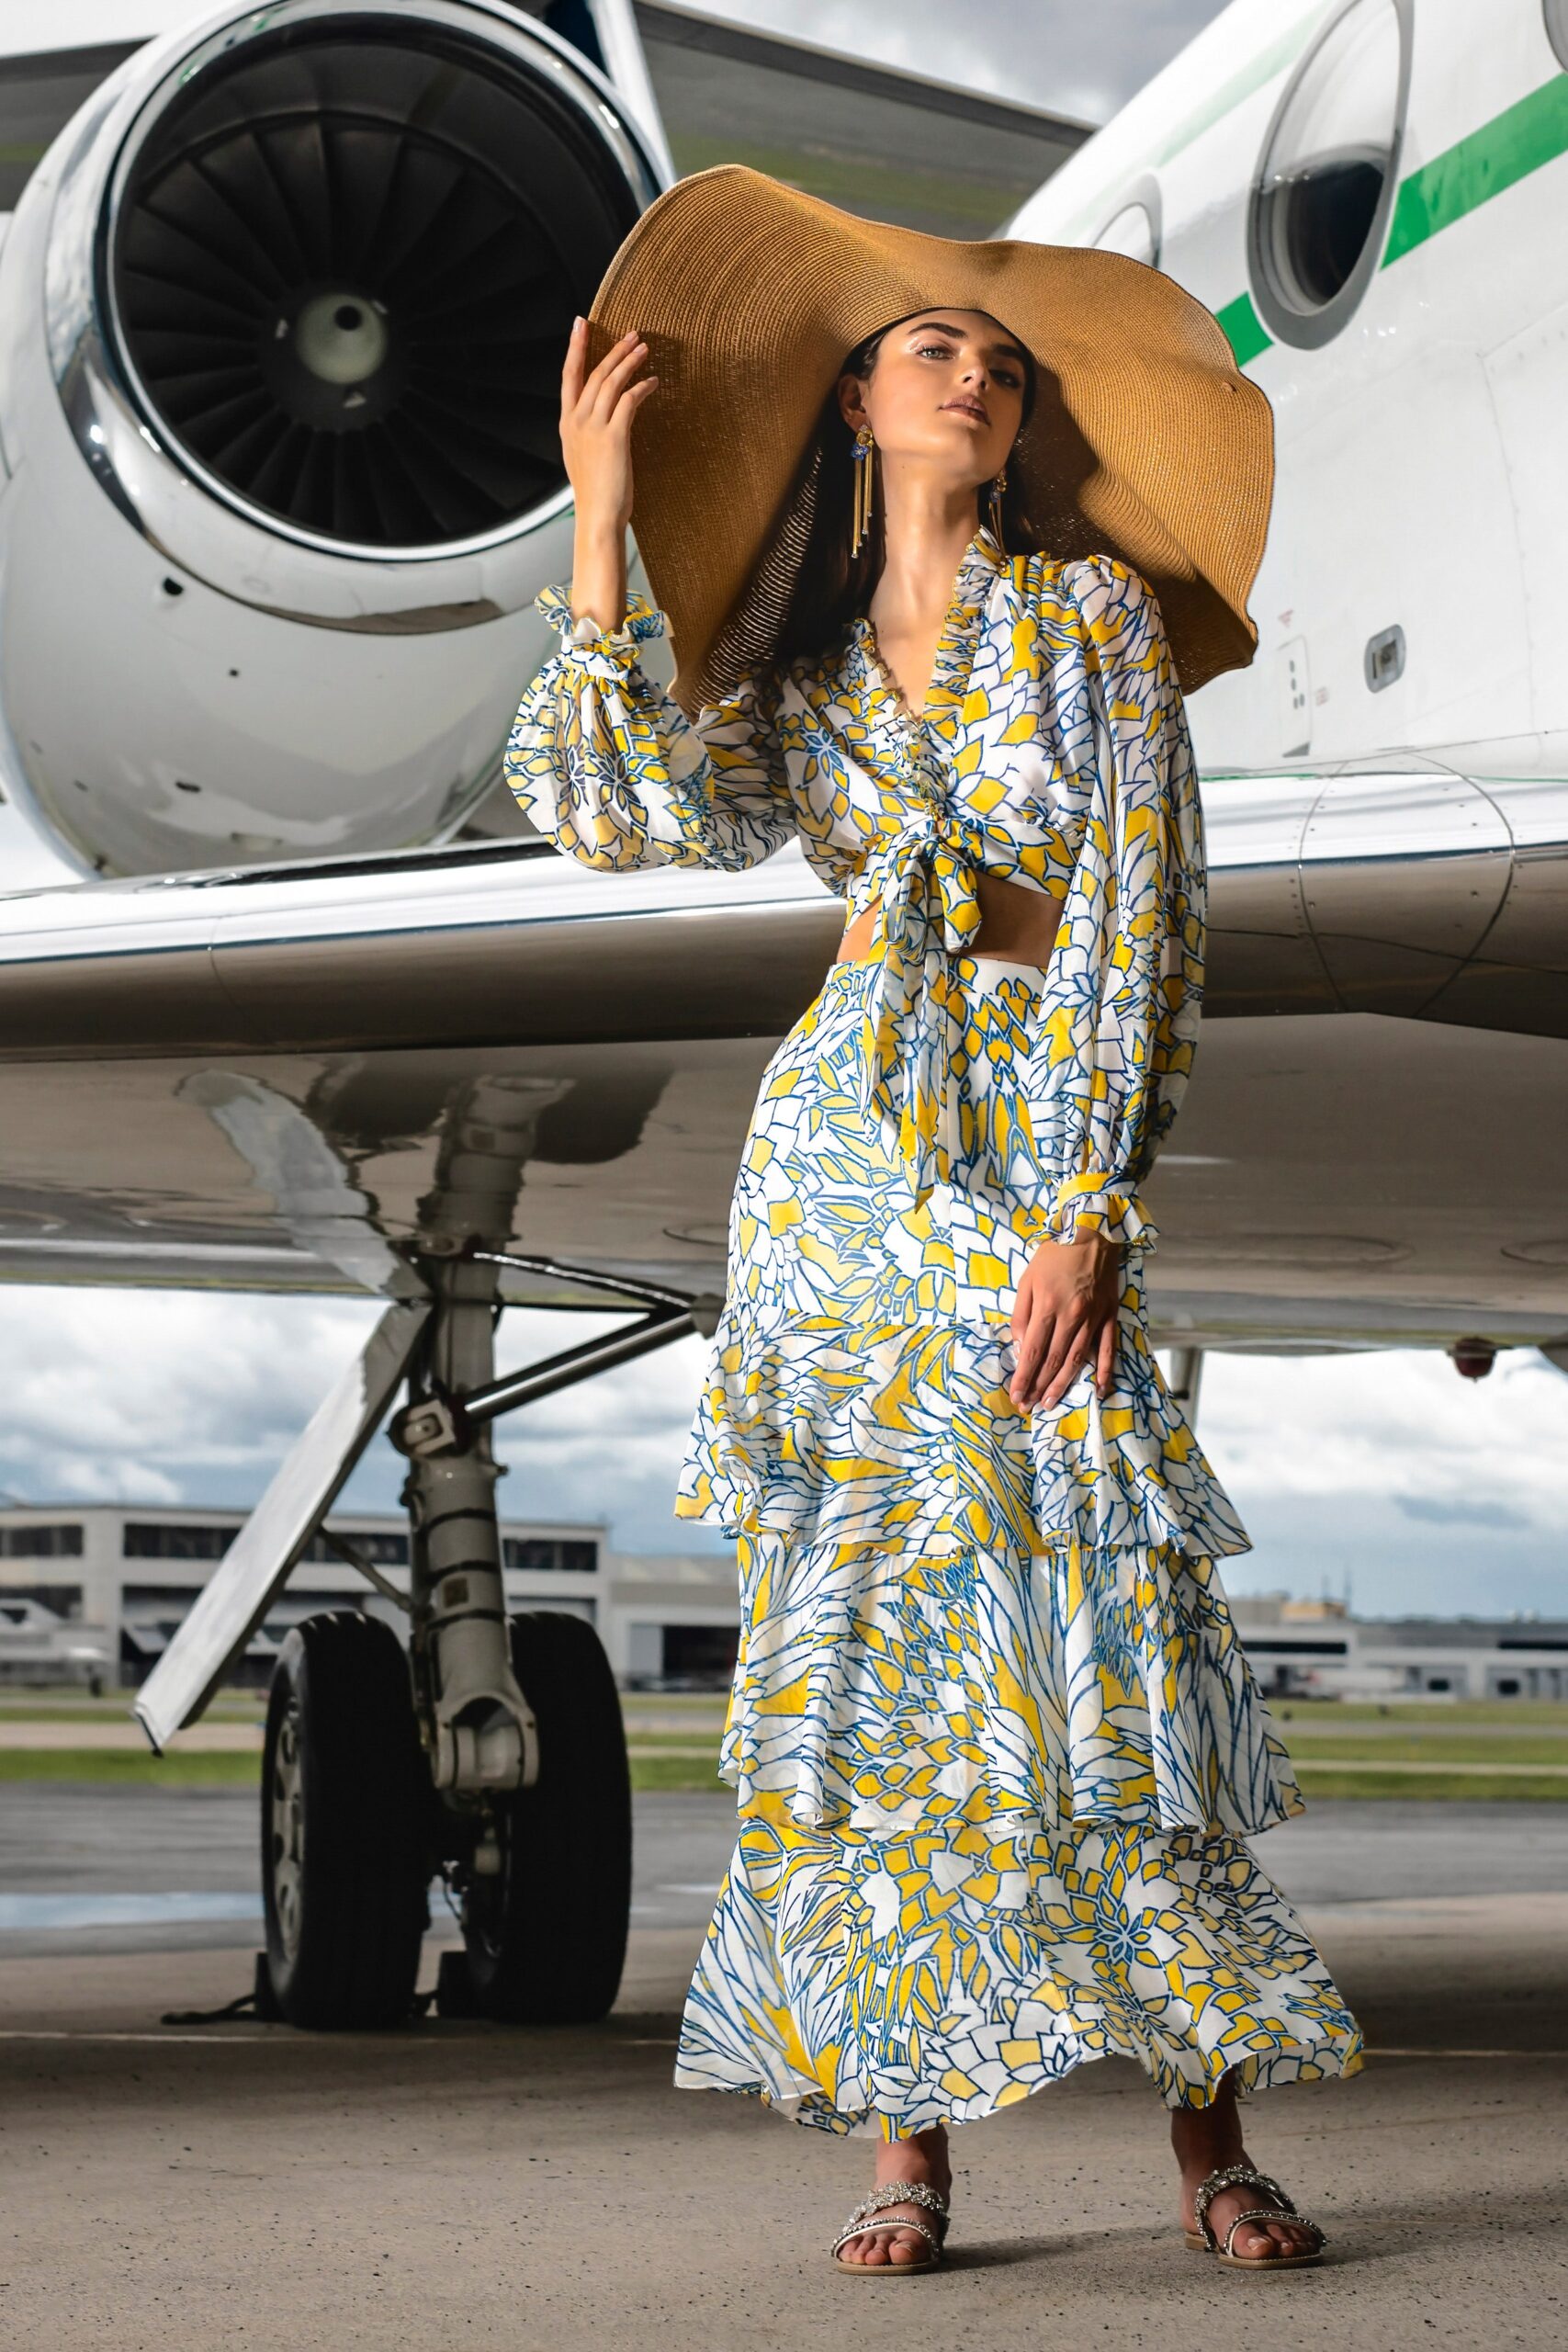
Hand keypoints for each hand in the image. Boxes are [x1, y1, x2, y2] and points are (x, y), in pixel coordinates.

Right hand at [559, 316, 657, 539]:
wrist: (597, 516)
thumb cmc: (595, 493)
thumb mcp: (582, 457)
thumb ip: (587, 434)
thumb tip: (599, 420)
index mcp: (567, 424)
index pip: (569, 376)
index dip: (575, 348)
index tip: (580, 324)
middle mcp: (577, 421)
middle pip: (595, 373)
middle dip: (614, 350)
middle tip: (632, 334)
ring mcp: (594, 427)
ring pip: (611, 382)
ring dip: (630, 362)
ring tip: (645, 349)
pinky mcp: (614, 436)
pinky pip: (629, 400)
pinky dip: (642, 388)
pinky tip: (653, 382)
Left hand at [1007, 1231, 1120, 1410]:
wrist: (1092, 1232)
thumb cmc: (1054, 1255)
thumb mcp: (1028, 1279)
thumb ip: (1022, 1315)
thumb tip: (1022, 1347)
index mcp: (1047, 1306)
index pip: (1033, 1351)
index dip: (1024, 1376)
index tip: (1016, 1395)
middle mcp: (1071, 1316)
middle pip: (1053, 1360)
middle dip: (1039, 1386)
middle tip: (1029, 1407)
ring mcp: (1093, 1318)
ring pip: (1077, 1360)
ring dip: (1063, 1385)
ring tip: (1051, 1403)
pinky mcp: (1110, 1316)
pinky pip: (1108, 1349)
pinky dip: (1104, 1372)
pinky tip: (1099, 1390)